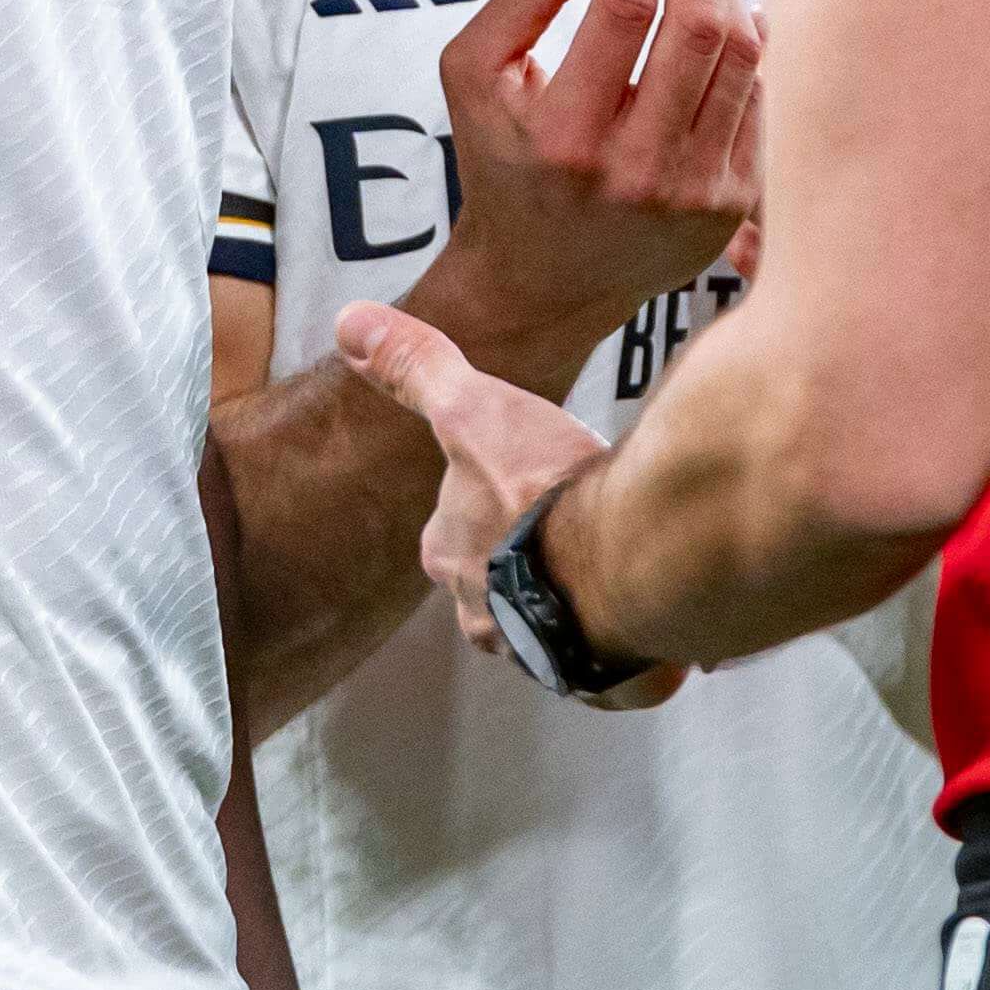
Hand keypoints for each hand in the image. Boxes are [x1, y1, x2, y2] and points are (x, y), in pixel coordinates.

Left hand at [337, 304, 684, 708]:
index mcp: (450, 559)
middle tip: (571, 516)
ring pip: (548, 617)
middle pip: (499, 578)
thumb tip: (349, 321)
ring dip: (573, 594)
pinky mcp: (594, 668)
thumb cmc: (537, 489)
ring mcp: (539, 648)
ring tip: (610, 555)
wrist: (615, 562)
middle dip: (529, 555)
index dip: (489, 501)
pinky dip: (617, 627)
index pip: (455, 529)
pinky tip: (640, 596)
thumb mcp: (471, 409)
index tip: (524, 481)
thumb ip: (416, 368)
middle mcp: (482, 615)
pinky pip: (601, 648)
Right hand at [413, 0, 757, 373]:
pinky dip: (756, 40)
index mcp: (565, 136)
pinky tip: (737, 3)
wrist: (542, 283)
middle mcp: (635, 171)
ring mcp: (693, 195)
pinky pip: (761, 98)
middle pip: (696, 25)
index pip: (624, 5)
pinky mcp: (731, 208)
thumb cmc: (504, 163)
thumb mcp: (475, 77)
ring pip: (741, 57)